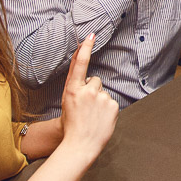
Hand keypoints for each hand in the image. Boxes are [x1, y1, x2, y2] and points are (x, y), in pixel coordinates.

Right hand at [59, 35, 118, 158]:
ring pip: (103, 92)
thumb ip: (77, 89)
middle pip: (95, 80)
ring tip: (93, 116)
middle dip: (93, 90)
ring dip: (100, 101)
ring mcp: (101, 98)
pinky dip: (108, 109)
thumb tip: (89, 78)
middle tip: (86, 108)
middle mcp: (87, 90)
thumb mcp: (68, 103)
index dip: (85, 48)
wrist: (80, 145)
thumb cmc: (72, 125)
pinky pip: (111, 102)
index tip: (91, 35)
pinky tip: (101, 119)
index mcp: (72, 90)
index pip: (80, 64)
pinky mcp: (113, 105)